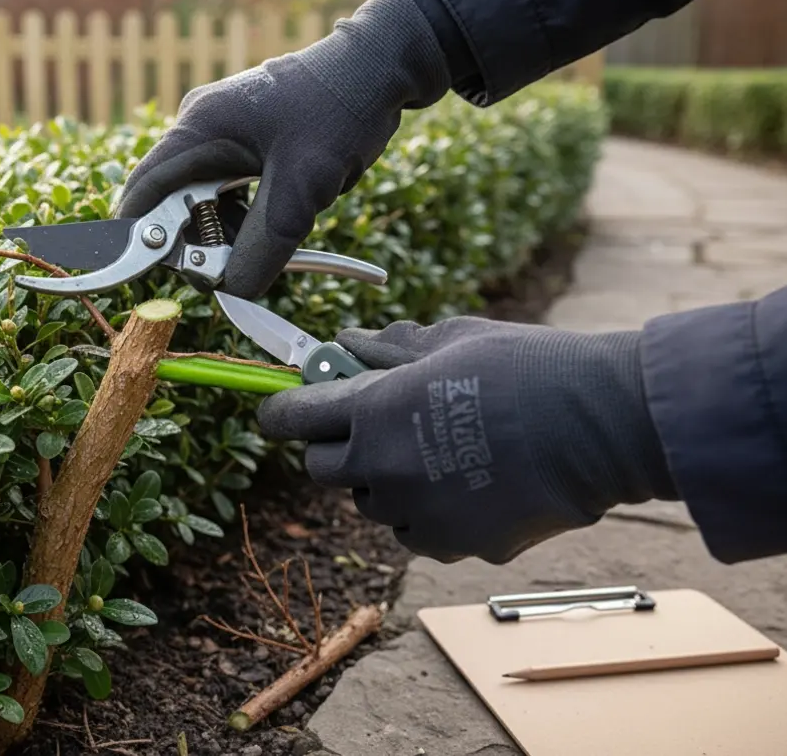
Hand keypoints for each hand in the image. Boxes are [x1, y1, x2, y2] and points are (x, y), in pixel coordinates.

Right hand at [113, 0, 450, 298]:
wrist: (383, 70)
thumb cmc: (340, 113)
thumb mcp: (301, 192)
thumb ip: (262, 247)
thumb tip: (232, 294)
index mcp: (198, 128)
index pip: (144, 191)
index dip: (145, 239)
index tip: (173, 274)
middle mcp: (200, 129)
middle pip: (173, 203)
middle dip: (200, 241)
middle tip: (234, 268)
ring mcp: (221, 134)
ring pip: (204, 204)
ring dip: (229, 232)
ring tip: (272, 238)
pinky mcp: (244, 143)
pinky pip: (229, 194)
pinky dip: (247, 218)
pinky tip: (279, 221)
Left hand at [258, 317, 678, 563]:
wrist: (602, 426)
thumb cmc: (528, 368)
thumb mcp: (452, 339)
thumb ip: (389, 348)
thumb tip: (346, 343)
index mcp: (372, 411)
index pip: (291, 419)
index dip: (282, 411)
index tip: (283, 408)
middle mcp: (381, 469)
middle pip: (322, 468)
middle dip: (337, 445)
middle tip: (372, 425)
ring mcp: (415, 515)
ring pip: (371, 504)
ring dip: (385, 481)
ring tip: (438, 451)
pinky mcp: (452, 545)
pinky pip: (416, 532)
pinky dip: (427, 514)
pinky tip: (468, 485)